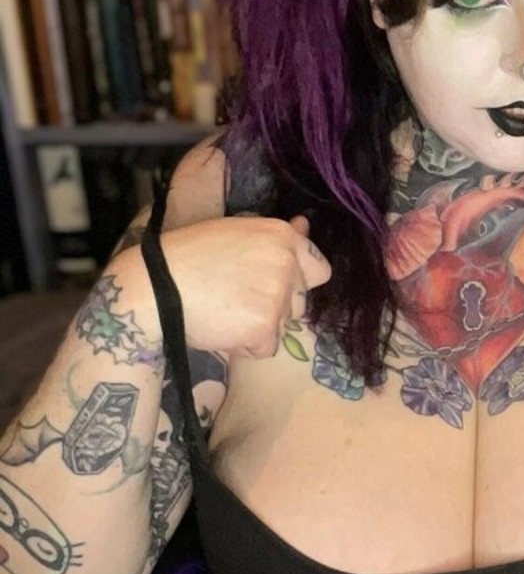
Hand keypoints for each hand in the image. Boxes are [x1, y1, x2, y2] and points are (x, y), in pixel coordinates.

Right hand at [118, 213, 331, 360]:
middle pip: (301, 302)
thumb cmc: (187, 257)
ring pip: (284, 325)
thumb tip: (305, 225)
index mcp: (280, 235)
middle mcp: (286, 264)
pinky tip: (222, 328)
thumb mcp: (234, 233)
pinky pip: (267, 347)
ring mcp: (277, 297)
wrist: (155, 288)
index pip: (319, 268)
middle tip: (236, 298)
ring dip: (260, 327)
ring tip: (225, 311)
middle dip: (276, 306)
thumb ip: (275, 237)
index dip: (298, 281)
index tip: (272, 285)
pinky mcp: (265, 328)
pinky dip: (246, 346)